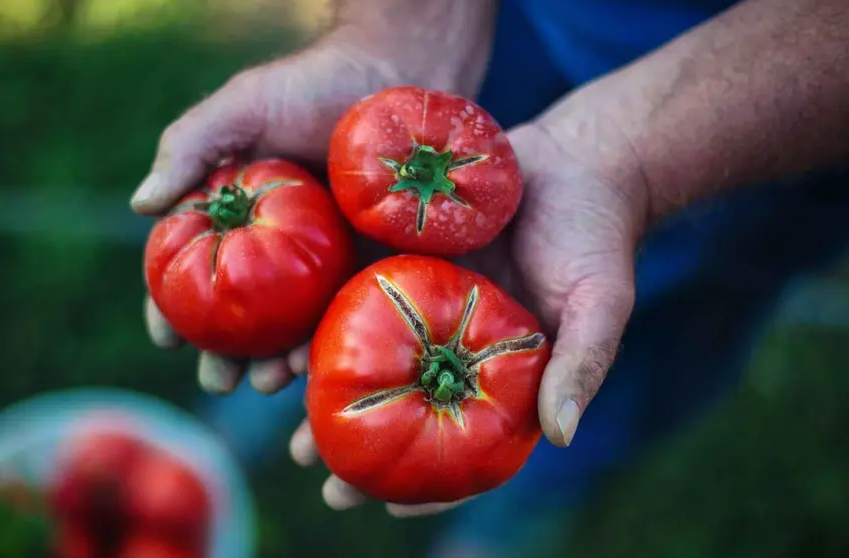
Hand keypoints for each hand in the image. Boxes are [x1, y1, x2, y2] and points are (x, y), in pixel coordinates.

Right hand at [134, 9, 493, 394]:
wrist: (403, 74)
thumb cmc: (316, 84)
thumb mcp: (244, 107)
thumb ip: (190, 146)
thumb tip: (142, 205)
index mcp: (240, 216)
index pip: (196, 269)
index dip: (174, 307)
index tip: (166, 338)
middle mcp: (280, 248)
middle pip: (244, 313)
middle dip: (225, 355)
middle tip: (219, 381)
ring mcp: (329, 263)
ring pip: (294, 327)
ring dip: (276, 363)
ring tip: (266, 383)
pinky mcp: (377, 267)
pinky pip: (350, 314)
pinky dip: (330, 344)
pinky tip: (319, 365)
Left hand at [288, 116, 648, 515]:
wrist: (576, 159)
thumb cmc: (597, 238)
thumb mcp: (601, 304)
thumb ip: (581, 365)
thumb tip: (559, 436)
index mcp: (497, 372)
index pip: (461, 441)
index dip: (431, 481)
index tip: (390, 507)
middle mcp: (452, 343)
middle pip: (398, 404)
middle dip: (353, 440)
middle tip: (312, 468)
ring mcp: (421, 299)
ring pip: (364, 352)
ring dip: (320, 381)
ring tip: (277, 404)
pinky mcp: (398, 252)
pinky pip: (353, 288)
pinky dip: (320, 315)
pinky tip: (287, 338)